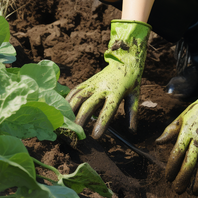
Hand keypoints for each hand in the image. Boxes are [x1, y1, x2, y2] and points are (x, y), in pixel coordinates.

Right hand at [66, 20, 150, 138]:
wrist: (124, 60)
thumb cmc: (131, 81)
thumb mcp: (135, 96)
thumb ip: (132, 113)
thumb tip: (132, 132)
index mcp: (116, 92)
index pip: (108, 110)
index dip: (102, 123)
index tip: (95, 136)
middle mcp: (102, 88)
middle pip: (89, 103)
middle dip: (81, 118)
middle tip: (76, 131)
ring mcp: (93, 83)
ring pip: (78, 96)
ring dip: (70, 109)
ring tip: (65, 122)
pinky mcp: (87, 82)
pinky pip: (75, 91)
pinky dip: (68, 100)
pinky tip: (63, 109)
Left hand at [157, 63, 197, 194]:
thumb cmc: (194, 112)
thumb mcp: (179, 119)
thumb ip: (169, 132)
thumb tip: (157, 142)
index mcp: (185, 133)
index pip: (176, 154)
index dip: (171, 168)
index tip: (168, 178)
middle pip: (189, 163)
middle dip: (183, 179)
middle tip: (178, 190)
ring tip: (195, 192)